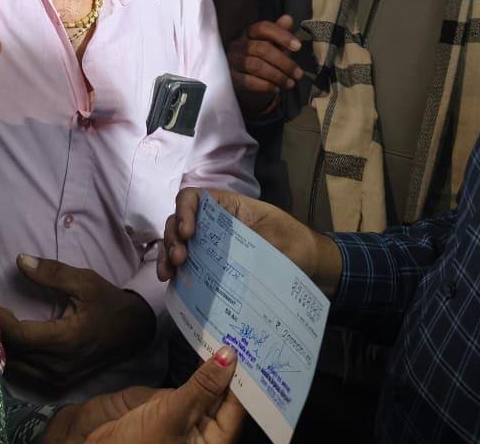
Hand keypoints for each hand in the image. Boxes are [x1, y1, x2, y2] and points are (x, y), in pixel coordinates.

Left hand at [0, 255, 156, 389]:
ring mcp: (57, 379)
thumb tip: (20, 261)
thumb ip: (52, 273)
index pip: (19, 336)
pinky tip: (5, 341)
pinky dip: (12, 358)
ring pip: (15, 367)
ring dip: (0, 348)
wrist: (133, 331)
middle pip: (12, 354)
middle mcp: (58, 366)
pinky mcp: (57, 384)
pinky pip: (24, 374)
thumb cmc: (108, 303)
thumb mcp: (84, 281)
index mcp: (65, 340)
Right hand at [44, 347, 243, 443]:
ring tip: (228, 335)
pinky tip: (205, 348)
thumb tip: (229, 357)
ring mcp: (188, 418)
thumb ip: (203, 385)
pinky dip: (199, 368)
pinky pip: (192, 384)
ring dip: (216, 366)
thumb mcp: (174, 414)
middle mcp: (204, 433)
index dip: (244, 380)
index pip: (237, 408)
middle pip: (226, 397)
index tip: (251, 349)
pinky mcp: (171, 406)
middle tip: (243, 335)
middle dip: (233, 370)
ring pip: (209, 388)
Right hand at [159, 187, 342, 296]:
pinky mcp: (211, 266)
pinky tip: (170, 281)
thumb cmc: (296, 244)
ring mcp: (211, 245)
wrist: (311, 265)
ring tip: (169, 273)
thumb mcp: (278, 240)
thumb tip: (226, 257)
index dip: (185, 211)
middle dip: (173, 237)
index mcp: (229, 207)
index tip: (189, 232)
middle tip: (180, 259)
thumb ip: (251, 243)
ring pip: (178, 242)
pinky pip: (187, 264)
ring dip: (168, 254)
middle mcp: (215, 223)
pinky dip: (174, 270)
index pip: (195, 198)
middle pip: (180, 220)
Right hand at [226, 15, 303, 114]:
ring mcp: (232, 61)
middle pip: (261, 48)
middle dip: (283, 62)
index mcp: (248, 32)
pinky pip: (248, 81)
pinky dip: (265, 85)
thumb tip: (288, 19)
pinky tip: (276, 88)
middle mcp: (237, 44)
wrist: (247, 82)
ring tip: (290, 83)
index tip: (298, 47)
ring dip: (277, 75)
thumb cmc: (262, 60)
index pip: (263, 28)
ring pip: (256, 65)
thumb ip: (281, 33)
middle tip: (298, 73)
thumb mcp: (273, 46)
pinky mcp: (230, 78)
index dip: (282, 35)